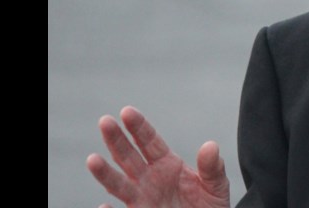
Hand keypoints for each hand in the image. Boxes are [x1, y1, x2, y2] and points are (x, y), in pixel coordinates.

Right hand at [86, 106, 230, 207]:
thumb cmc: (210, 206)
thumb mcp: (215, 185)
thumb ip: (212, 168)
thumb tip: (210, 146)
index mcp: (167, 164)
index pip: (150, 141)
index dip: (139, 127)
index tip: (127, 112)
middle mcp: (149, 179)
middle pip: (128, 156)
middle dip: (116, 139)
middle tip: (105, 121)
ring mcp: (142, 199)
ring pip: (119, 184)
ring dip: (105, 173)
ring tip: (93, 160)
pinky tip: (103, 206)